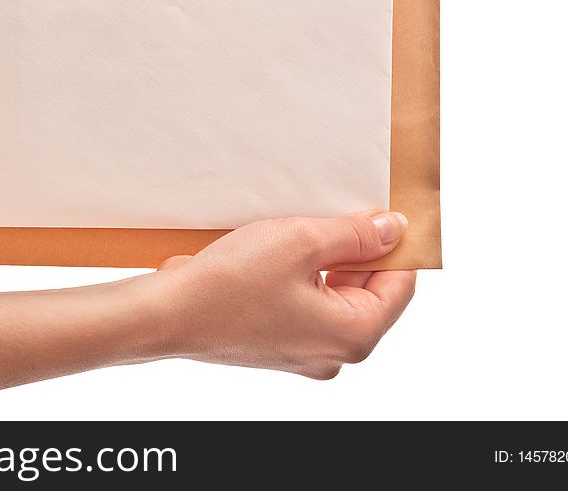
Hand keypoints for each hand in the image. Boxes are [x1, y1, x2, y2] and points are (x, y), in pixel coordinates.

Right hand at [155, 211, 414, 378]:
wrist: (166, 314)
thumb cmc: (230, 283)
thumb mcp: (302, 241)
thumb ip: (356, 235)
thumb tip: (392, 230)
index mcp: (353, 335)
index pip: (400, 283)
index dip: (392, 243)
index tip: (378, 212)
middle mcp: (334, 354)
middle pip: (368, 290)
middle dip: (354, 251)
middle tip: (327, 217)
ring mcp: (304, 353)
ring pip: (334, 295)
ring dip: (323, 261)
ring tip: (293, 234)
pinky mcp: (277, 345)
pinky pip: (306, 305)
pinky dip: (299, 277)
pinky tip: (274, 255)